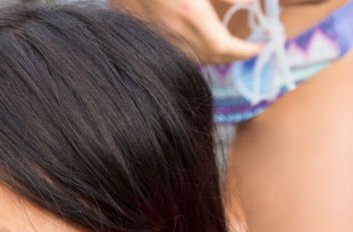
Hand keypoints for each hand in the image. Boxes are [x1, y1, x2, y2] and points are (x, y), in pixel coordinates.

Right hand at [111, 0, 261, 63]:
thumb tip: (250, 1)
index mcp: (192, 14)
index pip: (225, 47)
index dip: (244, 51)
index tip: (258, 47)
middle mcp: (174, 31)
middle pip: (209, 57)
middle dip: (231, 57)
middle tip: (246, 50)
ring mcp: (157, 34)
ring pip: (190, 57)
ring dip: (211, 56)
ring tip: (225, 48)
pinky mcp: (143, 31)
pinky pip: (173, 50)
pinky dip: (191, 50)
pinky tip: (196, 41)